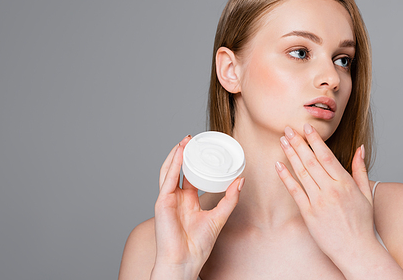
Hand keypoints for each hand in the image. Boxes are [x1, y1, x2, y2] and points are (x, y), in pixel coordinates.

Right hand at [152, 135, 243, 278]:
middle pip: (178, 170)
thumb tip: (240, 180)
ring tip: (185, 141)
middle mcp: (176, 198)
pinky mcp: (162, 203)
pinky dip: (173, 166)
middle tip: (193, 139)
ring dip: (176, 155)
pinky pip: (167, 180)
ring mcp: (167, 199)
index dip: (196, 162)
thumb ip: (230, 199)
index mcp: (187, 201)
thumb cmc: (197, 246)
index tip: (204, 149)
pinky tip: (179, 154)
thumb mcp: (219, 217)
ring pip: (169, 171)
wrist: (184, 262)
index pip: (189, 176)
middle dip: (184, 153)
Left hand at [275, 123, 375, 261]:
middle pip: (311, 161)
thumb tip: (360, 148)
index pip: (326, 155)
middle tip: (288, 129)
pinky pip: (294, 191)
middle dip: (298, 143)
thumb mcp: (366, 193)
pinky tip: (278, 165)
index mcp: (345, 183)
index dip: (315, 140)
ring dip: (290, 155)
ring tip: (282, 141)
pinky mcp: (308, 213)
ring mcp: (318, 202)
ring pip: (301, 173)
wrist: (357, 251)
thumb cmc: (362, 223)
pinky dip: (285, 177)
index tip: (306, 128)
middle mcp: (331, 190)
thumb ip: (361, 169)